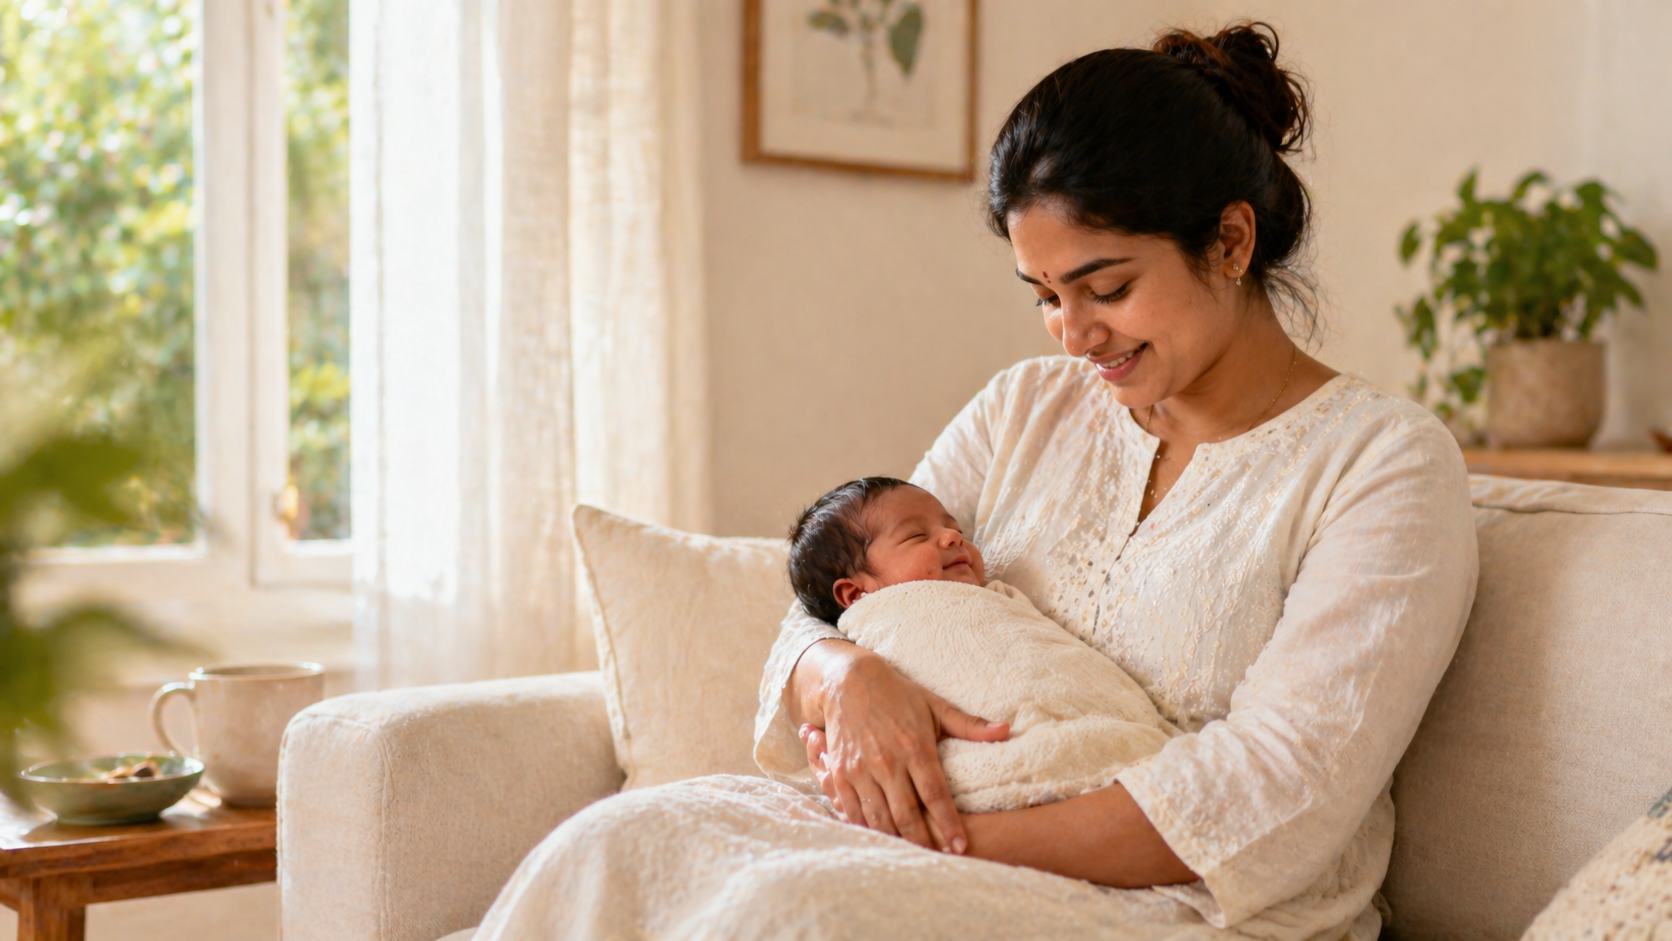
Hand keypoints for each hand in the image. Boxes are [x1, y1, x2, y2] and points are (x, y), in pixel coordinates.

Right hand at [790, 641, 1007, 852]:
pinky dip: (866, 827)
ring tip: (912, 853)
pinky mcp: (839, 772)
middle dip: (924, 841)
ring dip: (896, 839)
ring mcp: (860, 768)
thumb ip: (969, 725)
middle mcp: (886, 761)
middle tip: (938, 858)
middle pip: (907, 814)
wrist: (848, 680)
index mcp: (914, 747)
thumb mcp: (935, 706)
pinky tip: (881, 837)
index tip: (960, 846)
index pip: (935, 795)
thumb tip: (1006, 730)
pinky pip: (852, 809)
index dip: (949, 823)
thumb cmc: (897, 694)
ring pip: (879, 817)